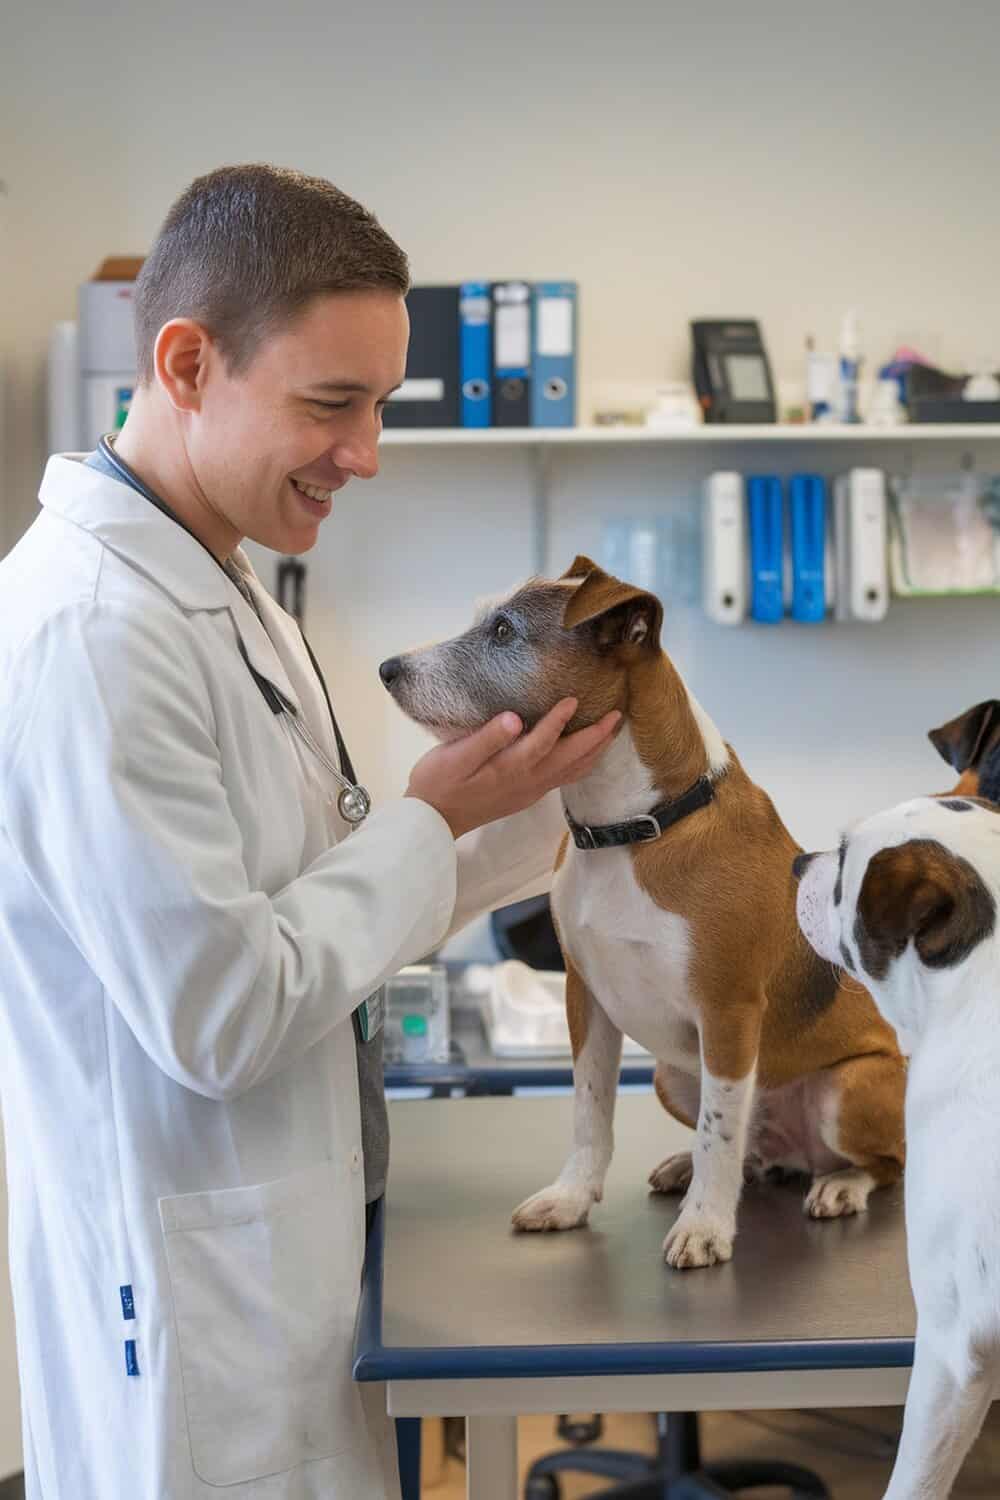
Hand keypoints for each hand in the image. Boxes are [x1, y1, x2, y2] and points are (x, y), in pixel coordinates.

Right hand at [405, 698, 620, 839]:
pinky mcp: (526, 796)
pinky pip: (563, 779)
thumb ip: (486, 738)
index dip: (561, 719)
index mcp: (511, 768)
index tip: (575, 699)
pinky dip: (581, 765)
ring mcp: (529, 791)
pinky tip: (584, 758)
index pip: (544, 740)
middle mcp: (527, 781)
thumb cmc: (438, 783)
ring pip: (572, 771)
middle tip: (617, 716)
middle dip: (596, 737)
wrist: (432, 821)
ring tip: (610, 734)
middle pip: (571, 758)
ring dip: (594, 752)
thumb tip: (514, 719)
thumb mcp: (455, 757)